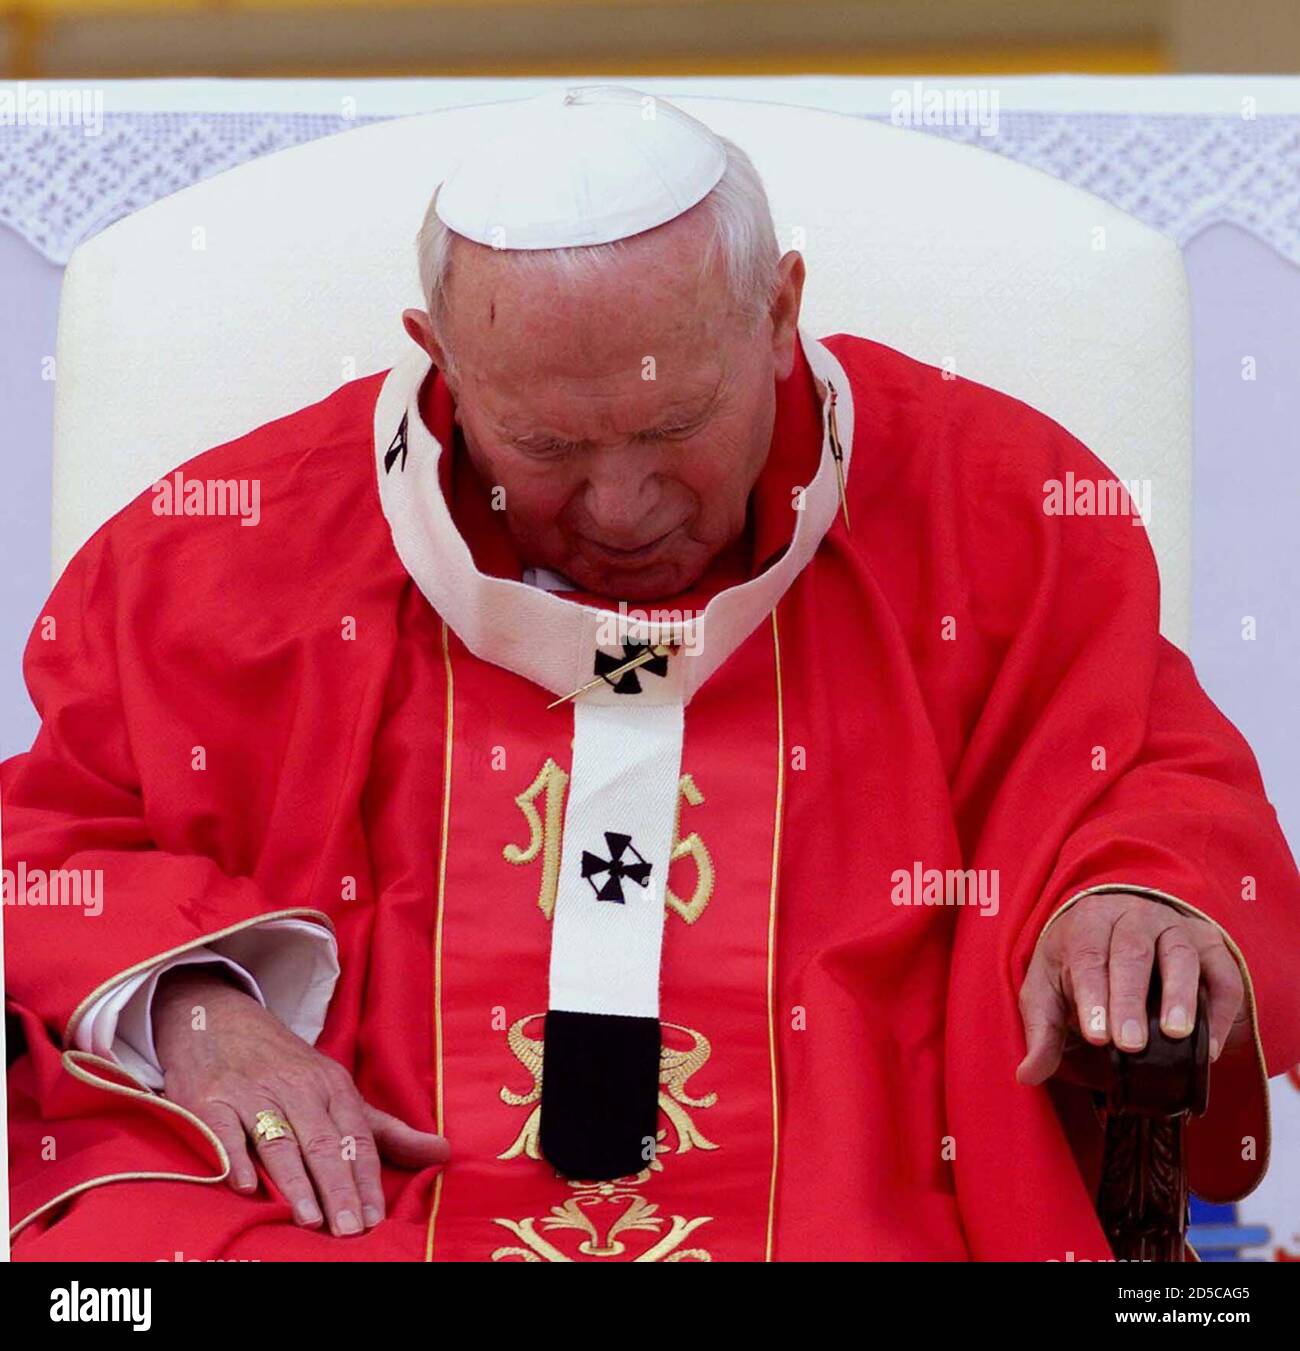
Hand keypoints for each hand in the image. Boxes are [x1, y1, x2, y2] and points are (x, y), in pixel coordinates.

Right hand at [153, 966, 449, 1235]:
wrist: (220, 1020)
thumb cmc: (286, 1067)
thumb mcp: (337, 1089)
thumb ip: (385, 1130)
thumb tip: (442, 1153)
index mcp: (331, 1085)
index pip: (356, 1136)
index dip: (367, 1178)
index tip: (376, 1219)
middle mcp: (296, 1087)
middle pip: (322, 1141)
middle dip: (338, 1186)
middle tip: (349, 1230)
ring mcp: (252, 1093)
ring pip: (279, 1139)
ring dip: (295, 1180)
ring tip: (311, 1220)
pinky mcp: (210, 1099)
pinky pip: (224, 1131)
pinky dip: (235, 1158)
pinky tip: (247, 1187)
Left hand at [1016, 891, 1247, 1085]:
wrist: (1114, 922)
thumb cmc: (1077, 961)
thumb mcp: (1048, 988)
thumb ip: (1042, 1031)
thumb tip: (1027, 1075)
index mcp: (1087, 925)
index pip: (1088, 957)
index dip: (1093, 996)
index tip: (1097, 1036)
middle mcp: (1131, 918)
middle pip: (1132, 953)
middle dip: (1131, 1000)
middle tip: (1131, 1043)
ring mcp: (1174, 928)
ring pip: (1179, 955)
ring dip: (1180, 996)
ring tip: (1176, 1034)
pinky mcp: (1208, 947)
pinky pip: (1222, 974)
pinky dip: (1221, 1008)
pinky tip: (1211, 1046)